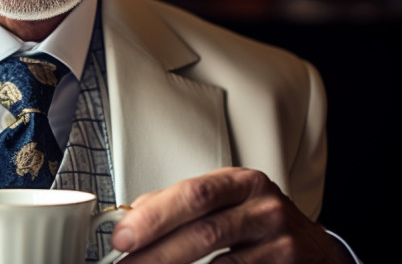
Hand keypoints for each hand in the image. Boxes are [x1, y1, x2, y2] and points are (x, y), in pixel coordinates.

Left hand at [111, 167, 352, 263]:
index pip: (192, 193)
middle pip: (204, 228)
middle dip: (157, 250)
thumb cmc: (259, 223)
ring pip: (219, 261)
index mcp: (240, 182)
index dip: (155, 216)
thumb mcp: (225, 203)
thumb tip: (132, 217)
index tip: (123, 236)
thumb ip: (180, 206)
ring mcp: (279, 239)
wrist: (314, 250)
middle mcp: (263, 205)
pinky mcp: (287, 263)